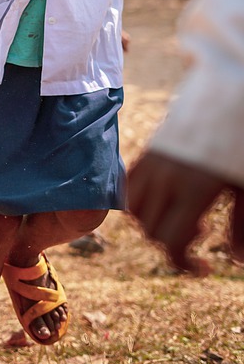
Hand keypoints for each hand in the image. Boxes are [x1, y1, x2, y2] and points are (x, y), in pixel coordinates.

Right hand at [128, 150, 243, 274]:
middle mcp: (166, 178)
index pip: (171, 242)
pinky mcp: (150, 151)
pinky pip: (131, 185)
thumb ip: (243, 227)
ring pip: (136, 210)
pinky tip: (167, 194)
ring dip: (154, 221)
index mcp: (193, 190)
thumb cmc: (243, 143)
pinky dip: (142, 199)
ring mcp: (153, 163)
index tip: (205, 268)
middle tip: (203, 228)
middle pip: (152, 230)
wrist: (230, 94)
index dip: (184, 264)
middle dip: (174, 242)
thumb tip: (235, 259)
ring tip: (181, 212)